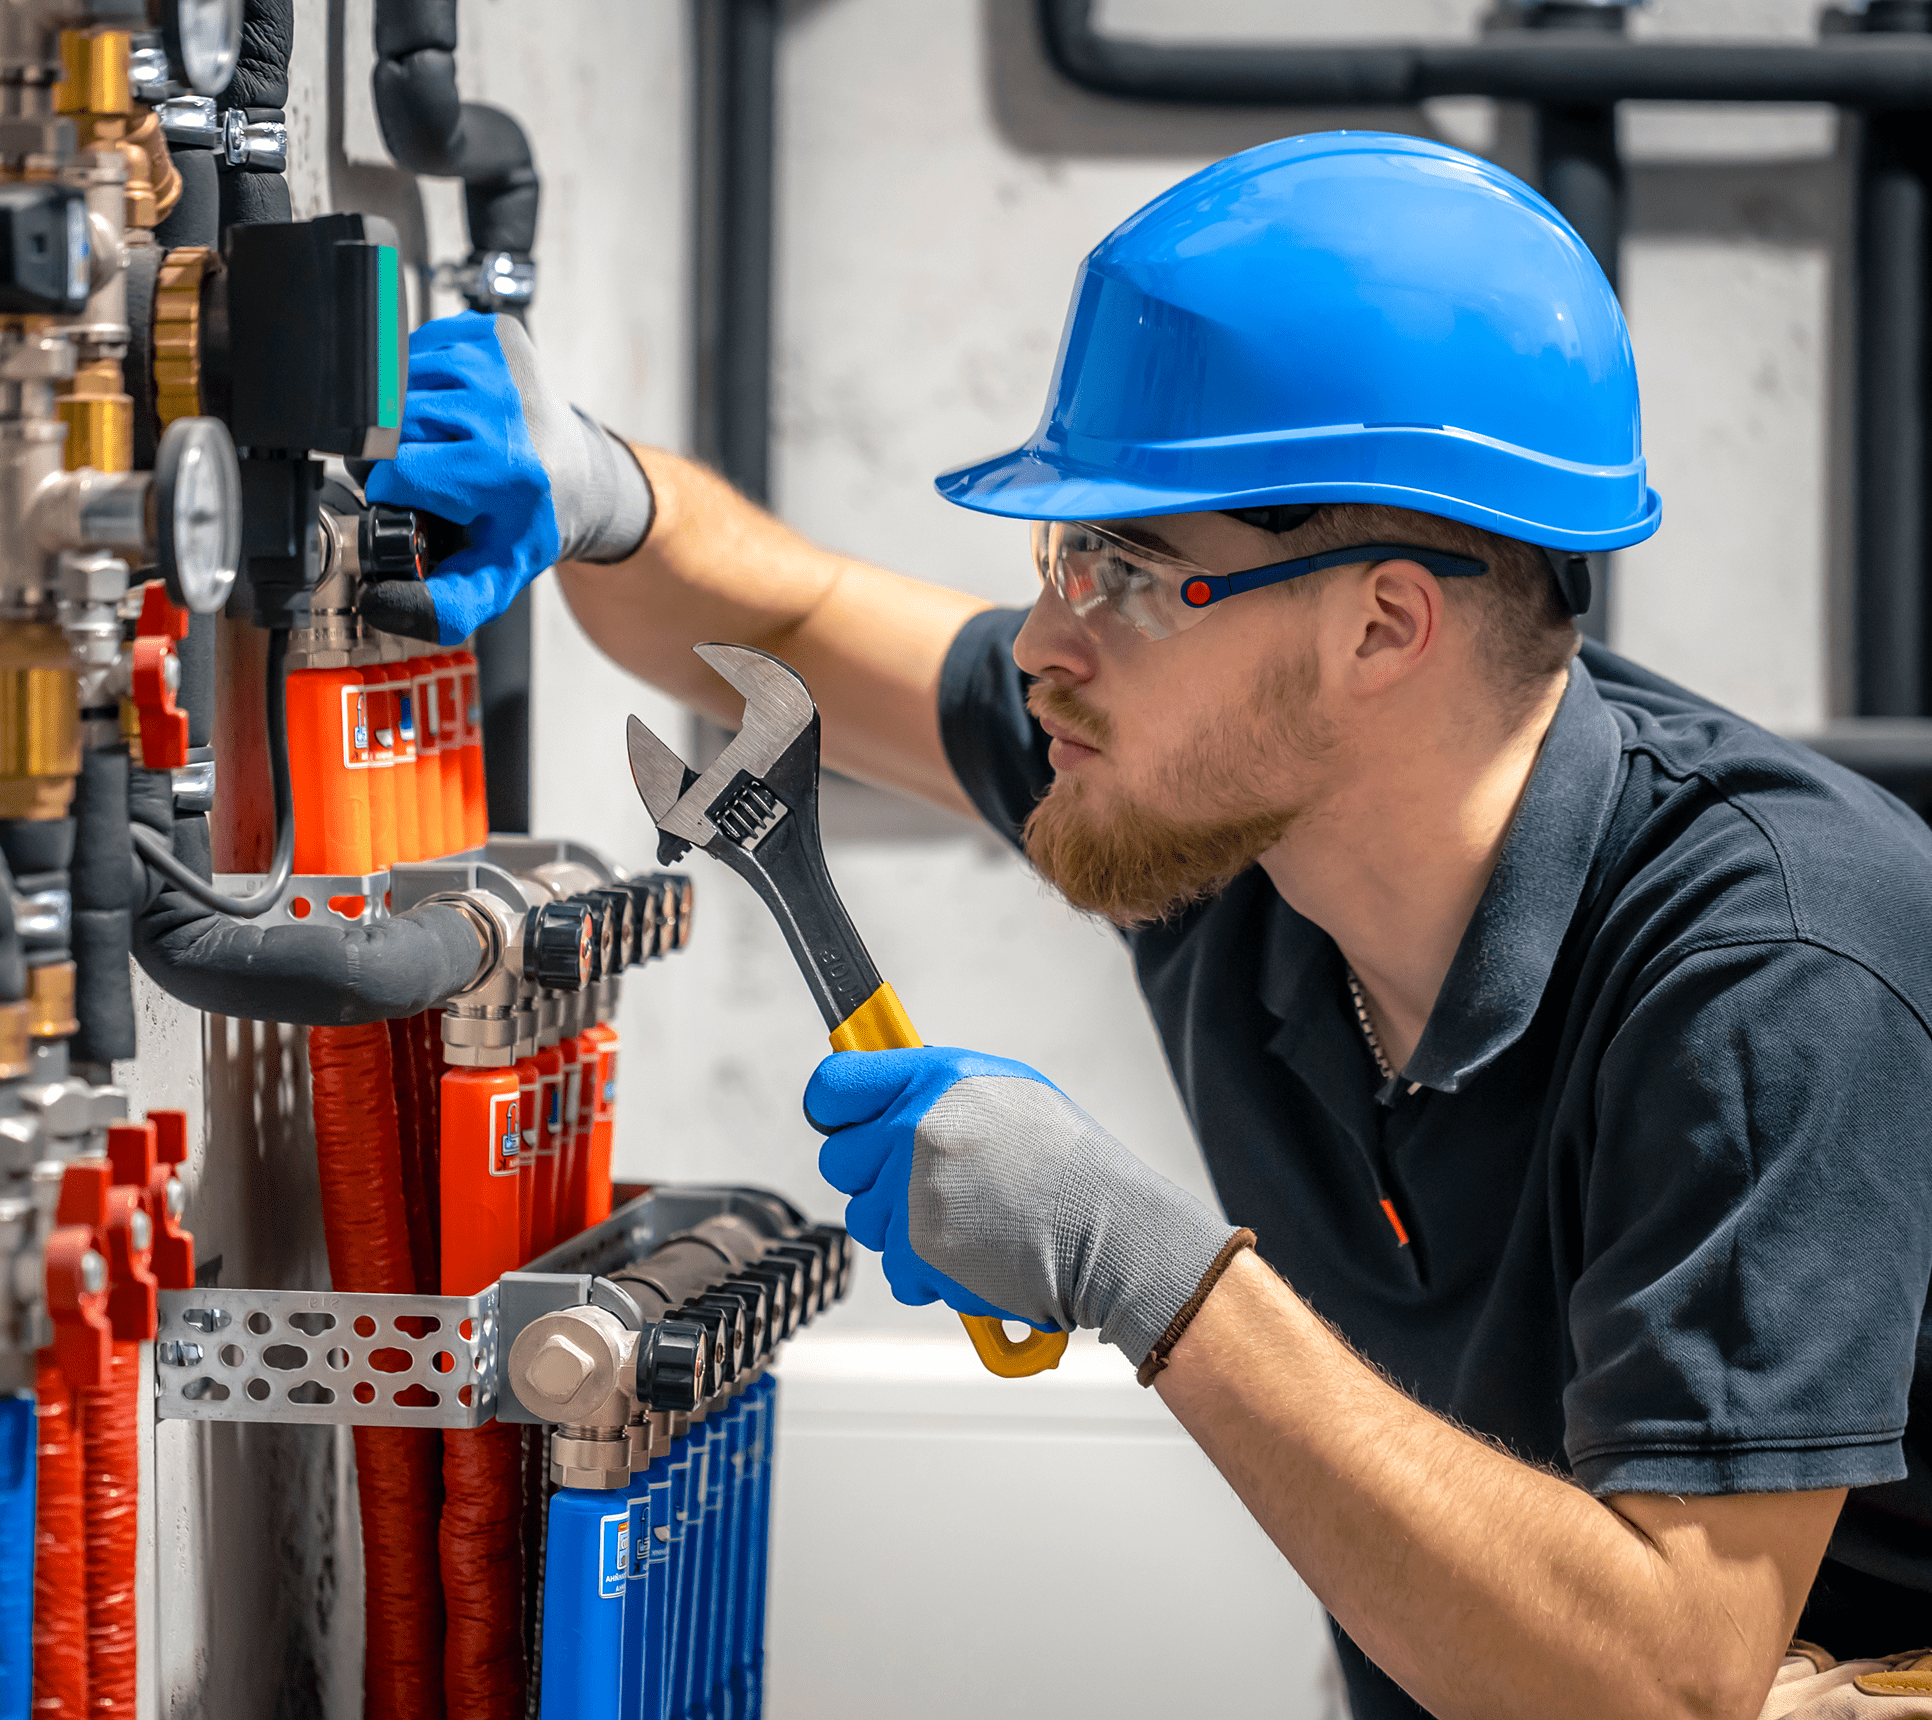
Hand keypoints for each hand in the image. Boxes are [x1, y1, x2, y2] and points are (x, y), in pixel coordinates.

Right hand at [361, 311, 652, 643]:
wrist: (581, 476)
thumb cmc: (530, 522)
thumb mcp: (493, 576)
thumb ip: (442, 606)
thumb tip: (381, 604)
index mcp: (504, 469)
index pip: (396, 471)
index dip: (389, 490)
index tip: (410, 500)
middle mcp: (504, 407)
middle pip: (392, 425)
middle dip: (393, 454)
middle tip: (428, 474)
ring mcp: (498, 361)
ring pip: (399, 383)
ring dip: (404, 416)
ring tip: (441, 443)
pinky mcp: (492, 332)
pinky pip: (418, 350)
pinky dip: (420, 380)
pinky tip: (450, 409)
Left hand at [805, 1046, 1240, 1364]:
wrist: (1110, 1233)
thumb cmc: (1069, 1165)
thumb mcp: (1006, 1091)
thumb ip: (936, 1090)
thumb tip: (886, 1094)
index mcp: (934, 1079)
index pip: (833, 1085)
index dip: (836, 1110)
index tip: (848, 1123)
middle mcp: (914, 1128)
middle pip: (837, 1160)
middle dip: (872, 1177)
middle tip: (926, 1184)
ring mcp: (911, 1191)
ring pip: (863, 1219)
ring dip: (900, 1228)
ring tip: (965, 1220)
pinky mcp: (918, 1250)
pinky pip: (891, 1268)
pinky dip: (924, 1272)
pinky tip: (971, 1253)